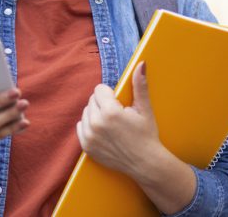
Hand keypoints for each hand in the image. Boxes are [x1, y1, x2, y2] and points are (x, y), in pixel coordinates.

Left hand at [76, 62, 197, 212]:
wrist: (145, 164)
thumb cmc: (147, 135)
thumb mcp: (145, 109)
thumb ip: (139, 85)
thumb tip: (141, 64)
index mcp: (110, 112)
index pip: (99, 89)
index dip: (111, 94)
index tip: (120, 104)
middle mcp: (96, 124)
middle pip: (92, 100)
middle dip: (103, 104)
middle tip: (118, 115)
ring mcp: (89, 136)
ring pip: (86, 112)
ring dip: (95, 114)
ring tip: (112, 124)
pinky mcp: (86, 147)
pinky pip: (80, 127)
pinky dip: (89, 127)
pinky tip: (104, 132)